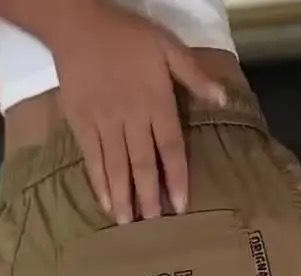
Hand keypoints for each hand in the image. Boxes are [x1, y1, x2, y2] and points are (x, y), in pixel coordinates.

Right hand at [51, 2, 226, 223]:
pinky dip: (99, 182)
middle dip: (148, 196)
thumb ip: (194, 76)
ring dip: (123, 196)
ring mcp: (104, 123)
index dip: (176, 178)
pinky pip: (92, 159)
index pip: (170, 148)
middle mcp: (131, 118)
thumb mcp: (168, 46)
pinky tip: (105, 202)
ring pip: (117, 166)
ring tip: (127, 223)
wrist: (78, 25)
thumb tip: (223, 100)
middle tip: (154, 225)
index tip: (180, 205)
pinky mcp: (82, 124)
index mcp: (156, 102)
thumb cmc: (127, 36)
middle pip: (143, 164)